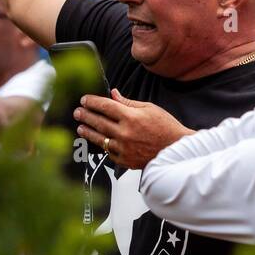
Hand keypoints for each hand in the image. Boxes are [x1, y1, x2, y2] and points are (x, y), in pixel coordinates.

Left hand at [74, 89, 193, 169]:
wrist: (176, 149)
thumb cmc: (166, 128)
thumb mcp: (149, 108)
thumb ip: (128, 102)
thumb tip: (113, 93)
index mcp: (131, 117)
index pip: (105, 106)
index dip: (92, 102)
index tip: (84, 100)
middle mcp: (125, 133)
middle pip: (99, 122)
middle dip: (86, 115)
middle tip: (78, 112)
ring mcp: (123, 148)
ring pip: (100, 139)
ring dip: (88, 132)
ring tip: (80, 127)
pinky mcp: (125, 160)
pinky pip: (108, 152)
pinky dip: (102, 145)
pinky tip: (97, 141)